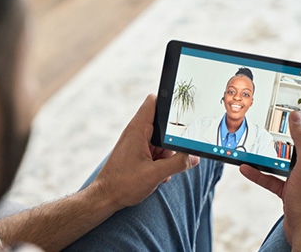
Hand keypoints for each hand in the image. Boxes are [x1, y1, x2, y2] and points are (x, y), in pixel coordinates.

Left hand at [90, 94, 199, 209]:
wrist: (105, 198)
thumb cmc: (122, 184)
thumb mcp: (155, 174)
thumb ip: (178, 163)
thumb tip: (194, 156)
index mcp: (138, 129)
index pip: (153, 101)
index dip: (168, 101)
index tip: (183, 112)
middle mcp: (136, 132)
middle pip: (163, 125)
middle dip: (171, 141)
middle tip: (170, 156)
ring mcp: (136, 142)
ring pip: (161, 141)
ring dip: (166, 155)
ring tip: (160, 171)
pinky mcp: (137, 153)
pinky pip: (155, 151)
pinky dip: (160, 162)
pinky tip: (158, 175)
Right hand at [240, 112, 300, 249]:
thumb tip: (297, 116)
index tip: (289, 106)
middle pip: (295, 143)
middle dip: (280, 134)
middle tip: (267, 123)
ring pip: (281, 160)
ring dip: (266, 155)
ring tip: (253, 146)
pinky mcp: (289, 189)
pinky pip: (272, 177)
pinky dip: (259, 173)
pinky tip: (246, 169)